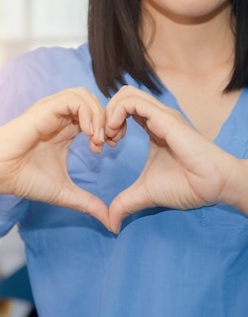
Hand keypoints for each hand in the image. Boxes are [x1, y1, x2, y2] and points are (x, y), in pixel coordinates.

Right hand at [0, 87, 109, 228]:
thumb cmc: (22, 179)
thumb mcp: (63, 192)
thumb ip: (87, 203)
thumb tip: (110, 222)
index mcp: (65, 130)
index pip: (95, 115)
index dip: (108, 128)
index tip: (108, 149)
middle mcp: (58, 117)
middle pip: (93, 101)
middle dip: (107, 119)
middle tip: (108, 142)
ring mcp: (50, 111)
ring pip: (84, 95)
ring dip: (98, 114)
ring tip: (97, 139)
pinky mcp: (43, 110)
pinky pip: (72, 100)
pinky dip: (86, 113)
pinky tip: (87, 134)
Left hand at [105, 85, 238, 232]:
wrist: (215, 185)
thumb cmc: (187, 185)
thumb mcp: (145, 194)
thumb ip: (125, 204)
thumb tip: (110, 223)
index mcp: (151, 127)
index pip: (122, 110)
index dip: (106, 124)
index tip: (103, 147)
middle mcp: (155, 117)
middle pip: (121, 96)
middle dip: (104, 115)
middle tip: (103, 140)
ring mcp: (160, 115)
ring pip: (125, 94)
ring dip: (108, 113)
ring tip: (109, 137)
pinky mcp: (164, 118)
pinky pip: (133, 103)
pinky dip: (116, 114)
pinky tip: (115, 134)